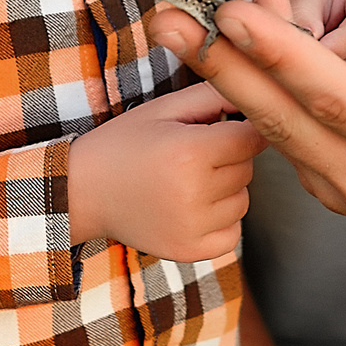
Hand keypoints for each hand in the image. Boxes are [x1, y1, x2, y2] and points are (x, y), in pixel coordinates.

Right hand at [68, 82, 267, 260]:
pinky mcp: (190, 252)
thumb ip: (214, 95)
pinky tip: (190, 207)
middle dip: (229, 157)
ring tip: (187, 181)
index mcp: (189, 152)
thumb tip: (261, 94)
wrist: (83, 192)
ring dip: (226, 189)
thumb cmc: (126, 143)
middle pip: (248, 168)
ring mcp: (193, 228)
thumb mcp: (165, 108)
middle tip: (190, 155)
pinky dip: (220, 220)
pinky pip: (233, 232)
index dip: (238, 130)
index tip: (220, 129)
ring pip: (243, 200)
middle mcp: (194, 193)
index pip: (251, 138)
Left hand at [152, 0, 345, 271]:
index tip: (232, 13)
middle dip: (220, 63)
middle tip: (167, 15)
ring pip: (275, 132)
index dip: (280, 53)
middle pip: (284, 120)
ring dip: (225, 75)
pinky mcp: (338, 195)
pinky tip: (226, 49)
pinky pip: (285, 141)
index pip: (337, 98)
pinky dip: (252, 93)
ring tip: (180, 22)